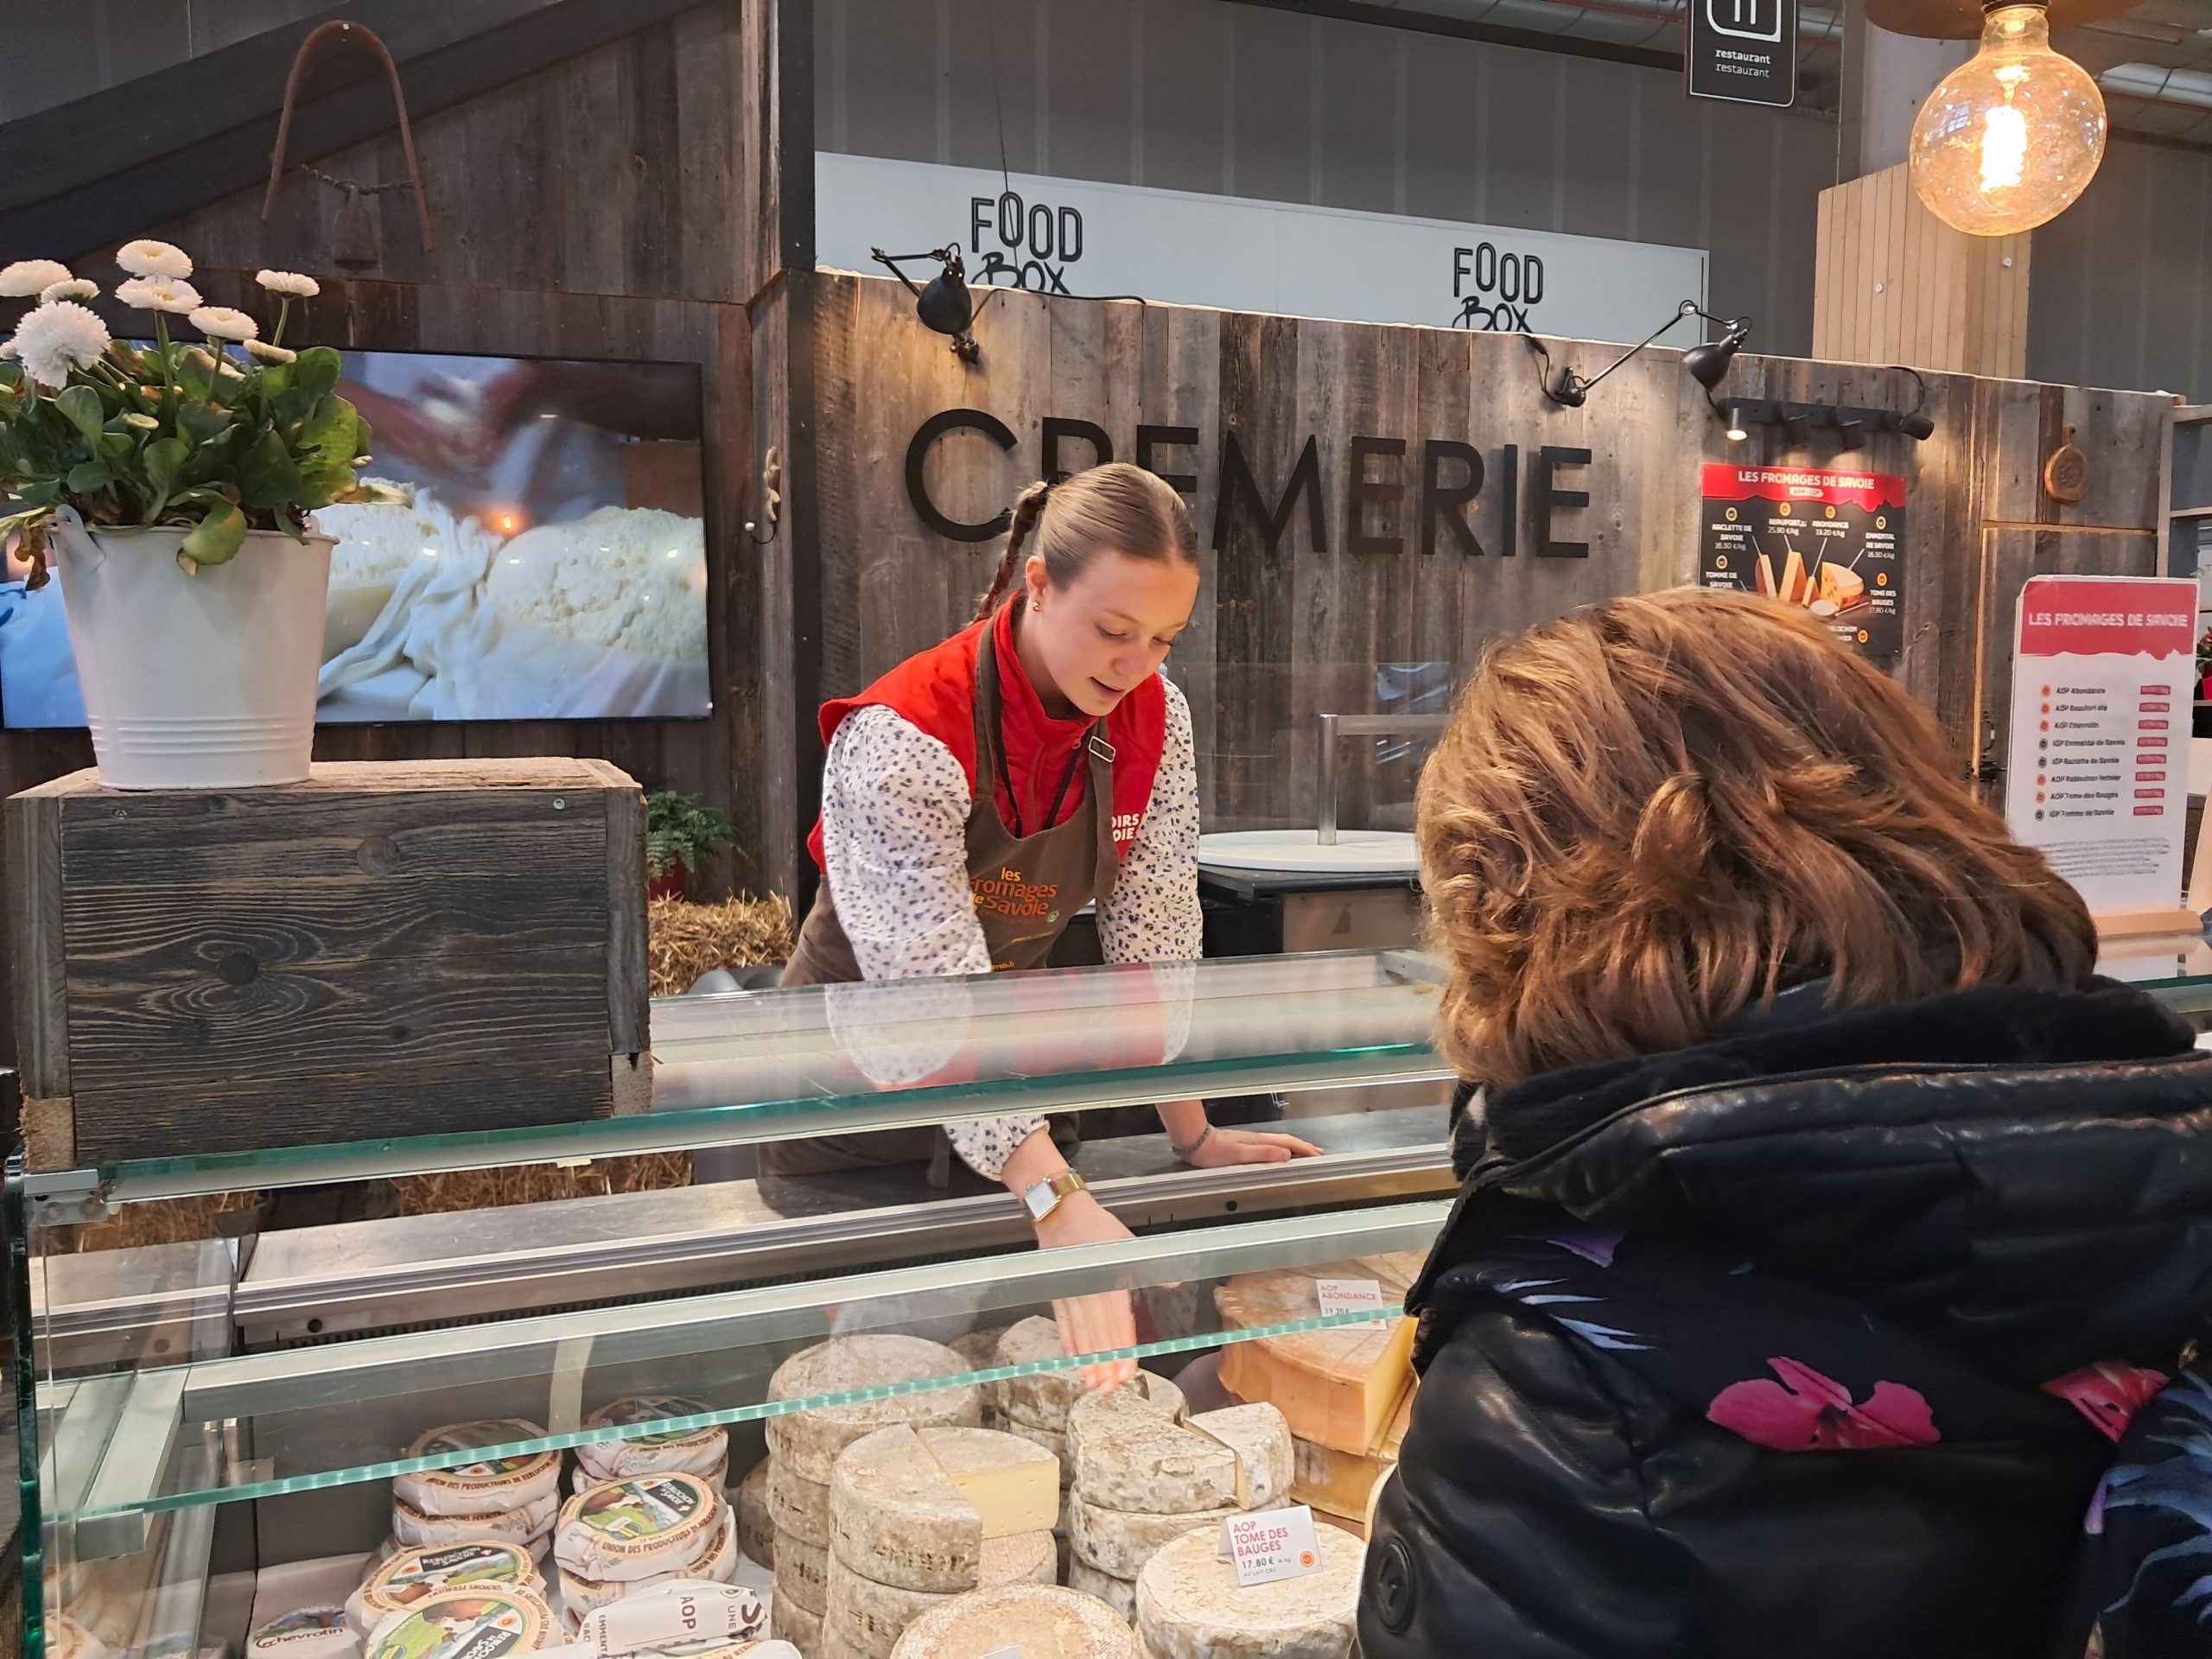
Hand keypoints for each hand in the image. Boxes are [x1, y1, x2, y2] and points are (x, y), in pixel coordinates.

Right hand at [1034, 1192, 1138, 1390]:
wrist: (1063, 1214)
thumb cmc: (1099, 1229)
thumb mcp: (1130, 1245)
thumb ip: (1151, 1269)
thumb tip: (1175, 1284)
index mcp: (1110, 1281)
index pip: (1118, 1322)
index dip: (1122, 1349)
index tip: (1125, 1372)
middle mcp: (1089, 1290)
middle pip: (1099, 1334)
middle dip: (1105, 1363)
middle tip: (1109, 1388)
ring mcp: (1070, 1293)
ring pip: (1080, 1332)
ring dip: (1087, 1359)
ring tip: (1092, 1381)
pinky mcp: (1057, 1292)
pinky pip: (1062, 1320)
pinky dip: (1068, 1339)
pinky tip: (1073, 1356)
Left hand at [1178, 1125, 1322, 1167]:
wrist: (1196, 1143)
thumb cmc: (1214, 1151)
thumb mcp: (1240, 1155)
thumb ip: (1263, 1154)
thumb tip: (1286, 1155)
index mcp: (1259, 1141)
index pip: (1287, 1144)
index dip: (1303, 1149)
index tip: (1316, 1154)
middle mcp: (1256, 1139)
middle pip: (1285, 1141)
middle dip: (1303, 1146)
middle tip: (1317, 1152)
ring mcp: (1250, 1141)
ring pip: (1278, 1143)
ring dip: (1293, 1147)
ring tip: (1304, 1152)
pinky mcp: (1243, 1145)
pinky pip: (1269, 1146)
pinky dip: (1280, 1149)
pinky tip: (1278, 1153)